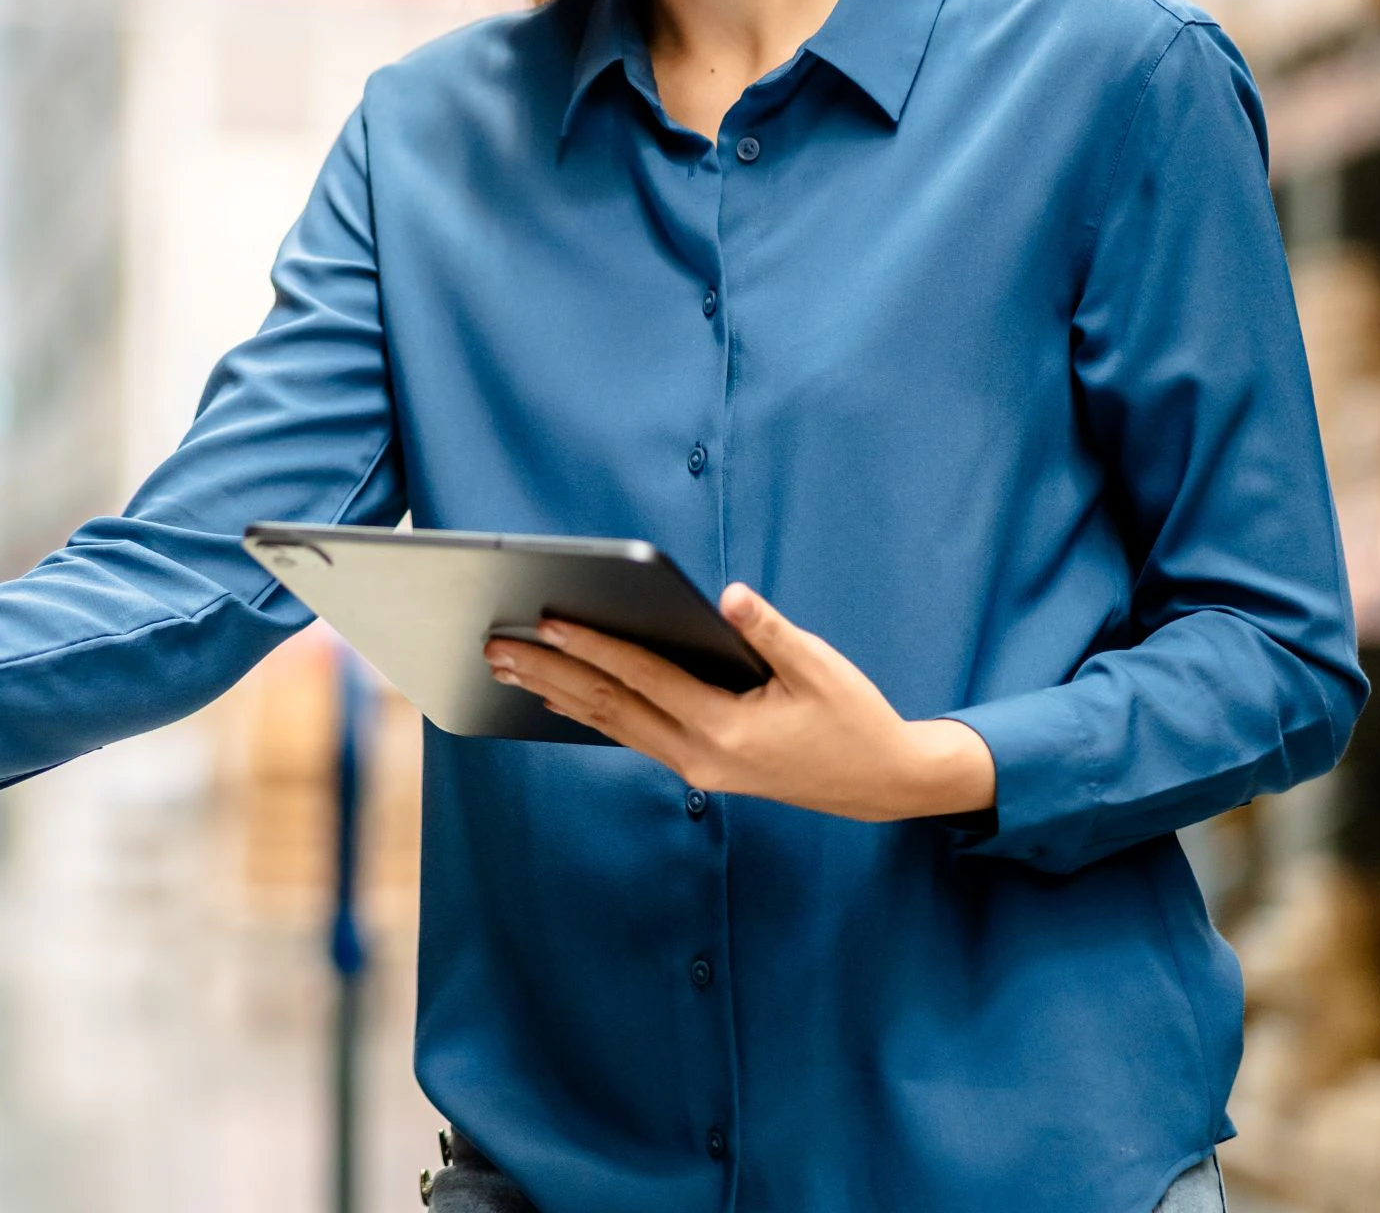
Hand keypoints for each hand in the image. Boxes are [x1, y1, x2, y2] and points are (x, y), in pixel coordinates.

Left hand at [484, 584, 994, 823]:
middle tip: (497, 648)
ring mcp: (697, 769)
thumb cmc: (854, 718)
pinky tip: (561, 696)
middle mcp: (701, 757)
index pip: (643, 679)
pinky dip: (591, 713)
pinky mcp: (700, 770)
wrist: (882, 783)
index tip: (547, 620)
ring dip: (559, 694)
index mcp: (727, 730)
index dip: (593, 646)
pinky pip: (632, 736)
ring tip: (510, 669)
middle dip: (550, 673)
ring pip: (612, 726)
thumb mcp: (822, 667)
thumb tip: (731, 596)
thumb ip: (771, 632)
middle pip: (609, 707)